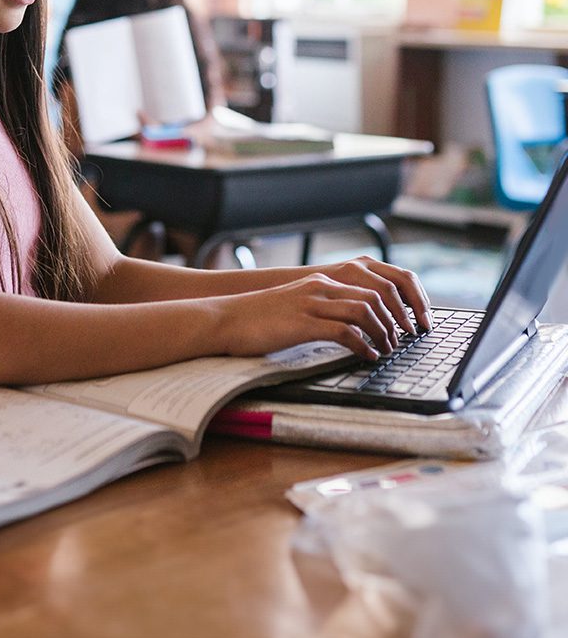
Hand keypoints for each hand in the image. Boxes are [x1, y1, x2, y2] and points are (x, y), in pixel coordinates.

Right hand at [221, 258, 431, 360]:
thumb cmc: (259, 319)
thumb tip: (352, 326)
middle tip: (406, 338)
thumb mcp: (297, 306)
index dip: (400, 302)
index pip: (375, 282)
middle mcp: (321, 286)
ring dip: (384, 332)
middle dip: (399, 318)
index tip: (410, 321)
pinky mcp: (304, 322)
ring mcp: (312, 303)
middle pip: (377, 295)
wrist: (226, 319)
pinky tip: (367, 356)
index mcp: (322, 281)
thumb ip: (323, 309)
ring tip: (389, 349)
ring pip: (365, 310)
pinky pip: (345, 331)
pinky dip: (363, 345)